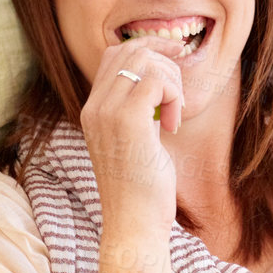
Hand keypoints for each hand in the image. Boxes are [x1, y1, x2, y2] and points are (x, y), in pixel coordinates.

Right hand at [80, 36, 185, 234]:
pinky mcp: (128, 120)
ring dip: (172, 82)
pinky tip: (173, 125)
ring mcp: (108, 112)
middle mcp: (94, 107)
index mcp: (92, 110)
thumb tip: (160, 88)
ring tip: (173, 117)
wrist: (133, 222)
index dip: (148, 50)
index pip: (114, 56)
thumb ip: (139, 113)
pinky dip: (175, 96)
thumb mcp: (134, 141)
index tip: (174, 61)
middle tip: (180, 89)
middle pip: (130, 50)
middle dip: (164, 59)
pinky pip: (158, 80)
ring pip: (146, 62)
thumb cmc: (140, 189)